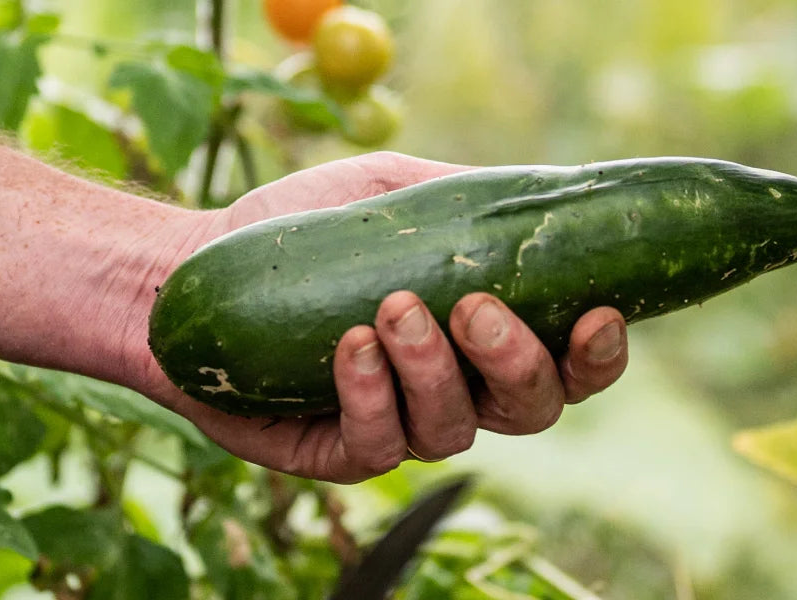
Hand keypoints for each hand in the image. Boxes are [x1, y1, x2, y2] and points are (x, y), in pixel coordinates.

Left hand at [128, 152, 629, 482]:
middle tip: (475, 309)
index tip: (598, 313)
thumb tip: (543, 189)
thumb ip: (465, 196)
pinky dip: (368, 393)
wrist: (197, 264)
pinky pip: (376, 445)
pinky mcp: (339, 453)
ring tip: (392, 309)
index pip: (569, 366)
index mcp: (486, 340)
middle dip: (517, 361)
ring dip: (432, 369)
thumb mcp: (393, 191)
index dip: (599, 356)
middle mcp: (457, 392)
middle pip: (531, 410)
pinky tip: (349, 346)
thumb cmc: (302, 229)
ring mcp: (400, 428)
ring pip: (454, 429)